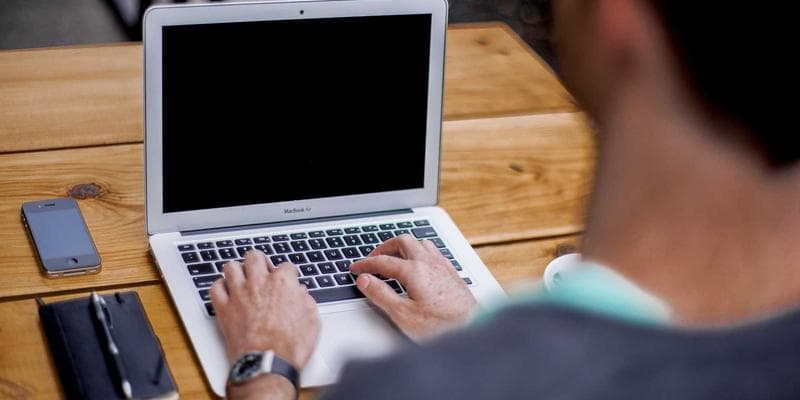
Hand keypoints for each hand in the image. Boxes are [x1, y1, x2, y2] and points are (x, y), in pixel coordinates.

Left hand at [210, 250, 319, 369]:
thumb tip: (302, 294)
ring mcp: (239, 295)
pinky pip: (215, 288)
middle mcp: (259, 284)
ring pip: (231, 267)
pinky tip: (226, 292)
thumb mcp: (312, 321)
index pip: (285, 266)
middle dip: (260, 262)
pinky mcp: (224, 309)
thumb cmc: (290, 346)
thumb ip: (306, 301)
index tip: (288, 279)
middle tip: (262, 271)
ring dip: (237, 271)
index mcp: (283, 283)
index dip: (288, 273)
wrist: (268, 364)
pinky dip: (220, 288)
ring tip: (242, 279)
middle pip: (254, 256)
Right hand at [350, 234, 476, 340]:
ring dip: (404, 246)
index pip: (383, 261)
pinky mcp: (452, 273)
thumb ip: (381, 295)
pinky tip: (419, 264)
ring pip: (420, 243)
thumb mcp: (403, 314)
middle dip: (384, 247)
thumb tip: (365, 280)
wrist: (474, 329)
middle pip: (402, 241)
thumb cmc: (441, 326)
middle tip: (373, 258)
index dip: (365, 264)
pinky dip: (419, 252)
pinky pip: (433, 251)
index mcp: (414, 270)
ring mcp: (443, 266)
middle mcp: (429, 263)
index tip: (356, 268)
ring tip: (394, 256)